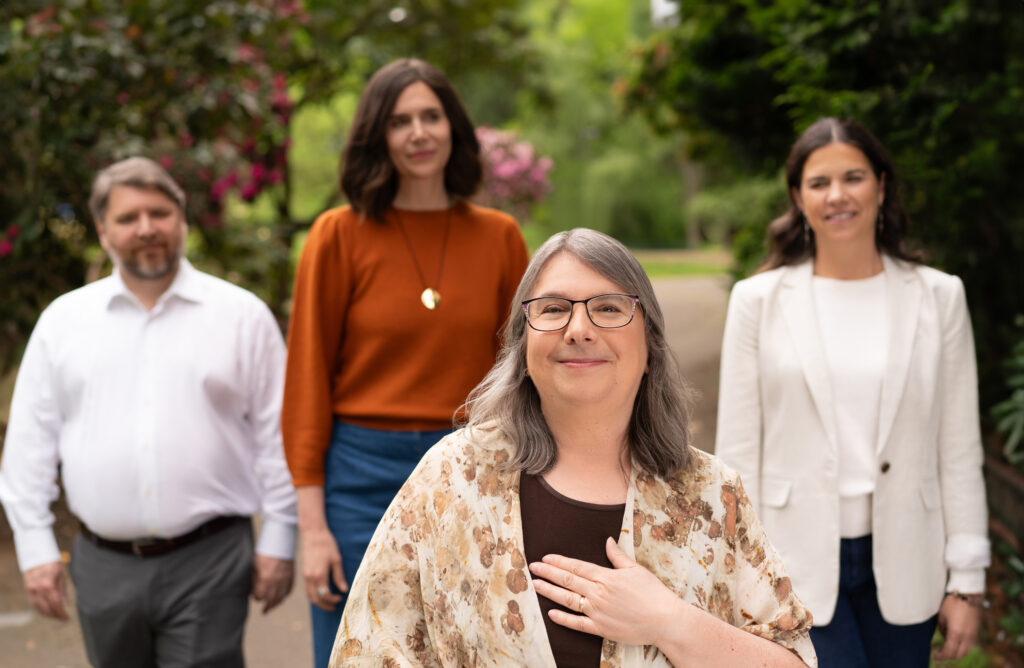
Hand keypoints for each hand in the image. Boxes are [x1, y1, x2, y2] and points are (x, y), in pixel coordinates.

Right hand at [23, 561, 68, 620]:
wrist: (37, 558)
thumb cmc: (52, 566)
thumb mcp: (61, 575)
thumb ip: (62, 590)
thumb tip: (65, 604)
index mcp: (48, 584)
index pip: (56, 604)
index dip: (62, 613)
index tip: (67, 618)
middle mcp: (38, 589)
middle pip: (47, 608)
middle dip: (56, 616)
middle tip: (63, 618)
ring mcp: (31, 591)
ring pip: (39, 609)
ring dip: (49, 615)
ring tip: (57, 616)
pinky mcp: (28, 591)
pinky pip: (34, 605)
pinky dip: (41, 610)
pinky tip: (49, 612)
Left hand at [252, 554, 294, 613]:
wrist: (280, 545)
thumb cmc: (265, 553)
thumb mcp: (255, 565)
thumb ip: (254, 579)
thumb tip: (252, 590)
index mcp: (264, 580)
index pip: (259, 596)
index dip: (257, 597)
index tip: (256, 596)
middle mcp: (275, 583)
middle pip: (270, 601)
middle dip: (266, 606)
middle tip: (264, 611)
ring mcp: (284, 581)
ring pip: (280, 598)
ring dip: (275, 604)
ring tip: (272, 608)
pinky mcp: (290, 578)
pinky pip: (288, 591)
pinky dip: (284, 596)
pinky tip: (281, 597)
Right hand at [301, 525, 346, 611]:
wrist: (313, 534)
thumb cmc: (327, 545)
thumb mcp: (336, 560)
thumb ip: (339, 576)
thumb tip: (344, 590)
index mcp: (319, 575)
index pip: (325, 595)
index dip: (333, 599)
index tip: (341, 598)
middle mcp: (310, 577)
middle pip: (315, 599)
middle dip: (325, 605)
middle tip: (334, 608)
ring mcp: (305, 576)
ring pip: (309, 595)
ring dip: (318, 602)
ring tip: (328, 603)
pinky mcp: (304, 573)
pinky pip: (307, 589)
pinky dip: (314, 595)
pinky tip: (322, 594)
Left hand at [528, 537, 686, 646]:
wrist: (665, 620)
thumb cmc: (653, 593)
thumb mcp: (636, 569)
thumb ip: (618, 556)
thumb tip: (607, 541)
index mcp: (606, 577)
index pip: (576, 566)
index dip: (559, 562)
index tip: (545, 558)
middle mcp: (598, 593)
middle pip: (568, 580)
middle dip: (548, 573)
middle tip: (532, 568)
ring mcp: (598, 612)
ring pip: (568, 600)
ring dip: (550, 592)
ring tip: (536, 586)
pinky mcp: (601, 628)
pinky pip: (577, 624)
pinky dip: (563, 619)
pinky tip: (552, 614)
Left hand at [934, 594, 981, 660]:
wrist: (968, 595)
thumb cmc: (952, 603)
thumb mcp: (942, 616)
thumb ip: (942, 630)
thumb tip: (945, 636)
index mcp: (956, 633)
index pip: (949, 652)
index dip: (941, 656)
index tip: (936, 656)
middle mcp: (966, 637)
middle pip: (959, 655)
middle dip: (949, 655)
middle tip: (941, 652)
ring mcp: (973, 635)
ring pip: (965, 650)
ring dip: (957, 651)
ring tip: (947, 644)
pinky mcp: (976, 631)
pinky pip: (969, 644)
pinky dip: (962, 645)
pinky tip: (955, 637)